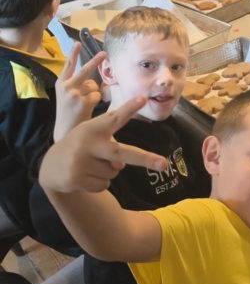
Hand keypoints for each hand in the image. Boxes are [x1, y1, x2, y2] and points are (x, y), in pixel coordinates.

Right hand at [40, 96, 167, 194]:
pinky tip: (85, 176)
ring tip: (91, 165)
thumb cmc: (82, 147)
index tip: (144, 98)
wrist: (52, 166)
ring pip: (114, 172)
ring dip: (109, 172)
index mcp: (94, 128)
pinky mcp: (77, 178)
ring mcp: (81, 162)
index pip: (115, 117)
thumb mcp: (94, 139)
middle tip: (164, 164)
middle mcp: (88, 143)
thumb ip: (111, 148)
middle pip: (121, 153)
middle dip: (145, 159)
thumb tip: (120, 166)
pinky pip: (104, 185)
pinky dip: (100, 183)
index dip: (129, 108)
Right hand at [53, 43, 105, 139]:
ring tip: (83, 105)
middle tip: (104, 53)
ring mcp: (74, 93)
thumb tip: (93, 81)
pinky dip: (96, 100)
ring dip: (93, 94)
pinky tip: (87, 109)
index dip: (72, 54)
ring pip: (94, 86)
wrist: (65, 132)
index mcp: (61, 84)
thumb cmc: (69, 114)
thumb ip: (77, 86)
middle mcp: (66, 86)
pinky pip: (97, 94)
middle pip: (85, 70)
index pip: (68, 66)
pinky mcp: (83, 100)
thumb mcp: (67, 97)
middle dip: (96, 60)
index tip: (76, 42)